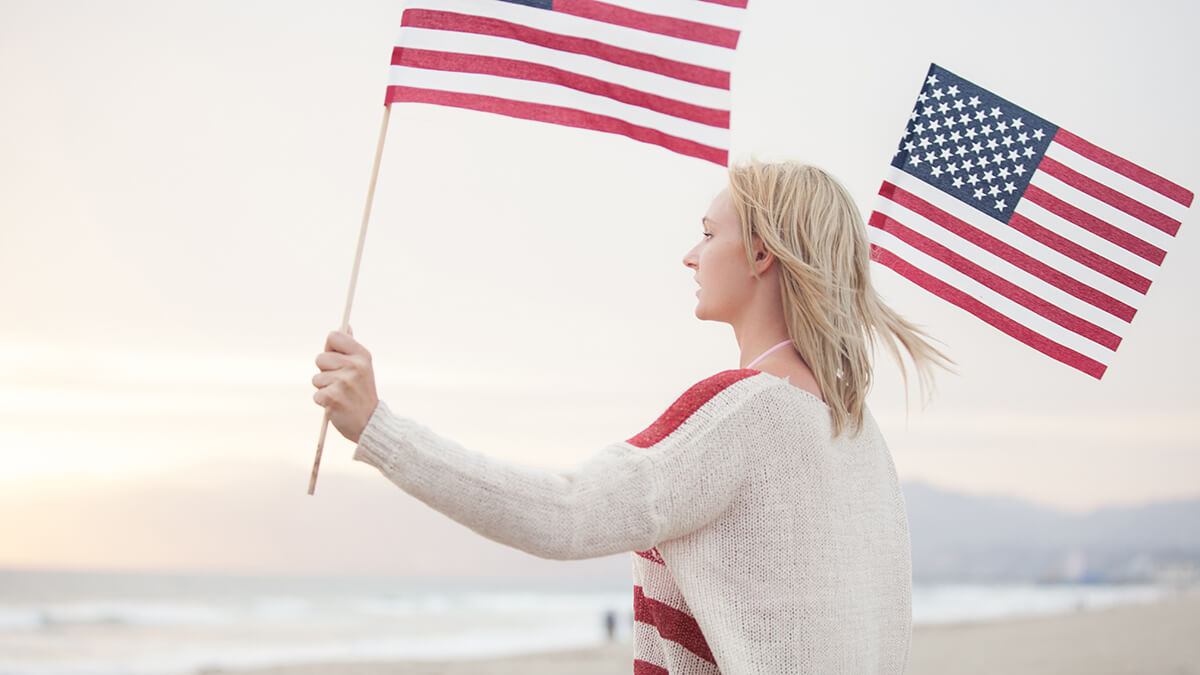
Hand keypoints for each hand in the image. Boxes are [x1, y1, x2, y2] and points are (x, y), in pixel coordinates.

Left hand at [312, 328, 378, 443]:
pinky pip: (316, 395)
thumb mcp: (362, 367)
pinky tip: (337, 406)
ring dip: (324, 389)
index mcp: (362, 355)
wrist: (370, 423)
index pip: (333, 336)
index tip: (337, 362)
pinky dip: (323, 402)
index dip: (330, 349)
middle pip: (320, 358)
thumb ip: (350, 347)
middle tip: (341, 384)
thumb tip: (346, 325)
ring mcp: (345, 382)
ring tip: (341, 396)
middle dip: (325, 372)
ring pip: (316, 378)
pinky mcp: (334, 398)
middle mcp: (355, 366)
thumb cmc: (362, 393)